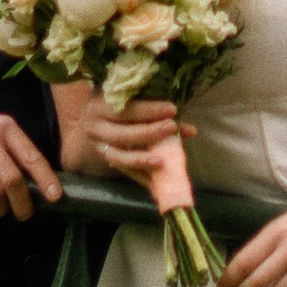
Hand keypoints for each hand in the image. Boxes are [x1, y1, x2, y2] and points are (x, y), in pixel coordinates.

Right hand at [67, 98, 195, 211]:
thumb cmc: (122, 106)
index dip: (148, 110)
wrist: (97, 121)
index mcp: (100, 106)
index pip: (125, 109)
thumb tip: (191, 131)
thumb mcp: (135, 102)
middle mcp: (95, 127)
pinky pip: (126, 172)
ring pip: (119, 157)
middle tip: (172, 128)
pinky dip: (143, 178)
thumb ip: (158, 112)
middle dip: (148, 132)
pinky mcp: (108, 163)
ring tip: (163, 161)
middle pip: (121, 134)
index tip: (172, 110)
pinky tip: (159, 184)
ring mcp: (99, 148)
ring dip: (141, 160)